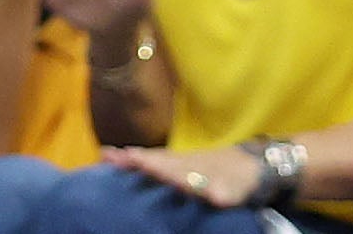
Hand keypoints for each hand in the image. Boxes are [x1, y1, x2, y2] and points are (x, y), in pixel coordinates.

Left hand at [102, 144, 260, 209]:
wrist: (248, 165)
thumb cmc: (202, 168)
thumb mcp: (174, 162)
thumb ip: (143, 159)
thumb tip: (105, 154)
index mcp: (176, 164)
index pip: (152, 159)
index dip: (136, 158)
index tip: (117, 156)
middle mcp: (192, 168)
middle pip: (172, 165)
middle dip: (154, 164)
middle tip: (134, 159)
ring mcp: (212, 178)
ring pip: (197, 177)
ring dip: (184, 176)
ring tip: (171, 177)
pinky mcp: (232, 190)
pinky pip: (227, 192)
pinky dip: (222, 194)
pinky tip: (218, 198)